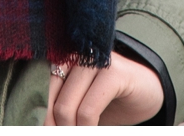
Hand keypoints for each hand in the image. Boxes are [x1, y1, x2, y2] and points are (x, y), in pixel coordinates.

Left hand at [46, 54, 163, 125]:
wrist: (147, 90)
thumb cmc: (108, 99)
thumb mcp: (78, 104)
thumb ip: (59, 109)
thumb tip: (36, 127)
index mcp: (60, 58)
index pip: (35, 89)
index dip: (36, 117)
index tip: (38, 130)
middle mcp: (74, 55)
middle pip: (47, 99)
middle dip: (52, 127)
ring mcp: (94, 61)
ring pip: (65, 107)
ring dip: (70, 130)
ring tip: (77, 135)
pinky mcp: (114, 73)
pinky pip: (88, 111)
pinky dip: (87, 130)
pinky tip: (93, 132)